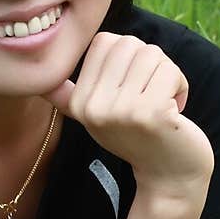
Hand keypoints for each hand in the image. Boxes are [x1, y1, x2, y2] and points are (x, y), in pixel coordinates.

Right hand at [44, 31, 213, 200]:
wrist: (168, 177)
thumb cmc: (137, 137)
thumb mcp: (96, 117)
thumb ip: (69, 98)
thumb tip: (39, 83)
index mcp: (79, 103)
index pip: (104, 41)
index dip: (128, 56)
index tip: (133, 87)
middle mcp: (93, 107)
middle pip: (128, 44)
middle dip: (150, 63)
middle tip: (153, 94)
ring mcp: (120, 111)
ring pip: (152, 54)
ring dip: (168, 74)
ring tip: (164, 103)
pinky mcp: (150, 114)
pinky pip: (170, 71)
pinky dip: (180, 86)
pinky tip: (175, 111)